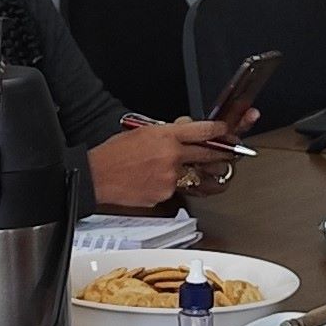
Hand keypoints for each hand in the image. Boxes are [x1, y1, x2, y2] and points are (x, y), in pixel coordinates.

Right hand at [90, 120, 240, 209]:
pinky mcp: (165, 195)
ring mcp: (170, 178)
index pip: (203, 131)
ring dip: (190, 173)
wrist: (97, 176)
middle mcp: (172, 156)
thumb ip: (166, 132)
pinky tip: (152, 182)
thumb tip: (184, 132)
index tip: (226, 131)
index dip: (219, 131)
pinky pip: (175, 190)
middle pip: (208, 155)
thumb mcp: (141, 131)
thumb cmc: (113, 154)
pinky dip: (169, 186)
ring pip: (192, 176)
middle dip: (221, 155)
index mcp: (166, 136)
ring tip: (173, 170)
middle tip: (227, 154)